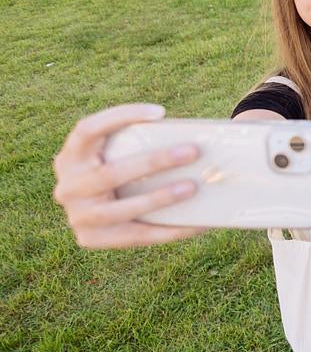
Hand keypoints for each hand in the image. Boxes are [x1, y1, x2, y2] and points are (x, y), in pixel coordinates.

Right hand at [52, 104, 207, 248]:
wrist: (89, 208)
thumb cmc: (115, 168)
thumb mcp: (113, 153)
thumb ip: (139, 142)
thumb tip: (201, 136)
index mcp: (71, 155)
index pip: (88, 129)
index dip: (121, 117)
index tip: (160, 112)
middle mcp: (68, 186)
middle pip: (111, 173)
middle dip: (154, 162)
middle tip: (192, 152)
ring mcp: (78, 216)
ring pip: (121, 209)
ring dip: (160, 198)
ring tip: (192, 187)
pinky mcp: (91, 239)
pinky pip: (136, 235)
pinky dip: (170, 230)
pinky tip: (198, 224)